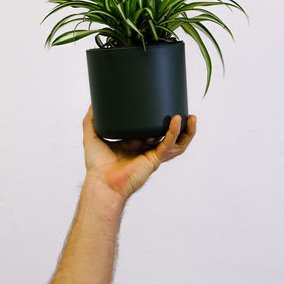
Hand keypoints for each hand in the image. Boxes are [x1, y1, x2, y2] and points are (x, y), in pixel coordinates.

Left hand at [82, 106, 196, 200]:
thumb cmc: (97, 165)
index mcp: (137, 144)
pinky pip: (168, 145)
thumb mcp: (93, 135)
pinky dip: (174, 133)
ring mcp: (153, 156)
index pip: (153, 131)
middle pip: (171, 137)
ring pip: (177, 144)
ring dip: (187, 132)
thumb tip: (93, 102)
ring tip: (192, 117)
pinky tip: (177, 121)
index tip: (164, 105)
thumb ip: (92, 119)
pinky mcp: (154, 160)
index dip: (160, 120)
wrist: (100, 181)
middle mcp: (147, 150)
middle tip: (186, 112)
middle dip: (182, 127)